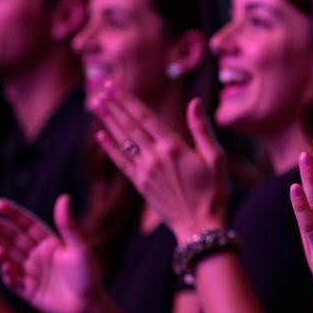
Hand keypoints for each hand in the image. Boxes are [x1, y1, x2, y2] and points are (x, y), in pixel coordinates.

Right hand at [0, 196, 103, 312]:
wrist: (88, 307)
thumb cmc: (87, 276)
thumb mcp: (79, 248)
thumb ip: (68, 225)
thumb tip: (64, 197)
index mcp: (50, 244)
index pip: (27, 225)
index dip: (13, 215)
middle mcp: (38, 256)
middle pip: (13, 239)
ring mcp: (31, 273)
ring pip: (9, 257)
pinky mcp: (27, 291)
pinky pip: (13, 280)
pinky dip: (8, 273)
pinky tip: (5, 266)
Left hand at [93, 87, 227, 242]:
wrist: (200, 226)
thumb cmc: (214, 192)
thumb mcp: (216, 158)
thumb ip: (202, 130)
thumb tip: (194, 103)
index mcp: (174, 147)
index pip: (146, 117)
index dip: (129, 100)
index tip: (116, 87)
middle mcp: (155, 157)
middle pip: (130, 126)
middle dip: (115, 106)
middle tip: (101, 89)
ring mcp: (145, 171)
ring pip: (123, 141)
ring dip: (108, 121)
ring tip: (96, 105)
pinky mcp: (140, 185)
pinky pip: (121, 162)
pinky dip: (110, 148)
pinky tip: (100, 136)